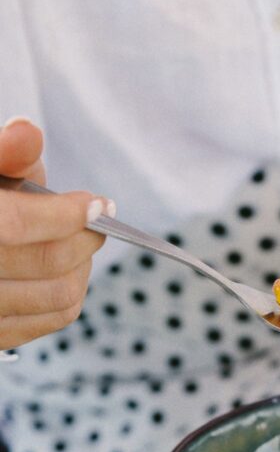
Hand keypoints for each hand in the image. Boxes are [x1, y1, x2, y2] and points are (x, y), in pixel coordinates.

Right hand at [0, 118, 114, 349]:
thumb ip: (2, 151)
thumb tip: (27, 132)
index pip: (16, 223)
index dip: (65, 212)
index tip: (98, 203)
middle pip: (47, 262)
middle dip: (85, 237)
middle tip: (94, 219)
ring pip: (59, 295)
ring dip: (83, 265)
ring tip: (80, 240)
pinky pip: (54, 318)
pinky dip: (72, 290)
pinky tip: (67, 268)